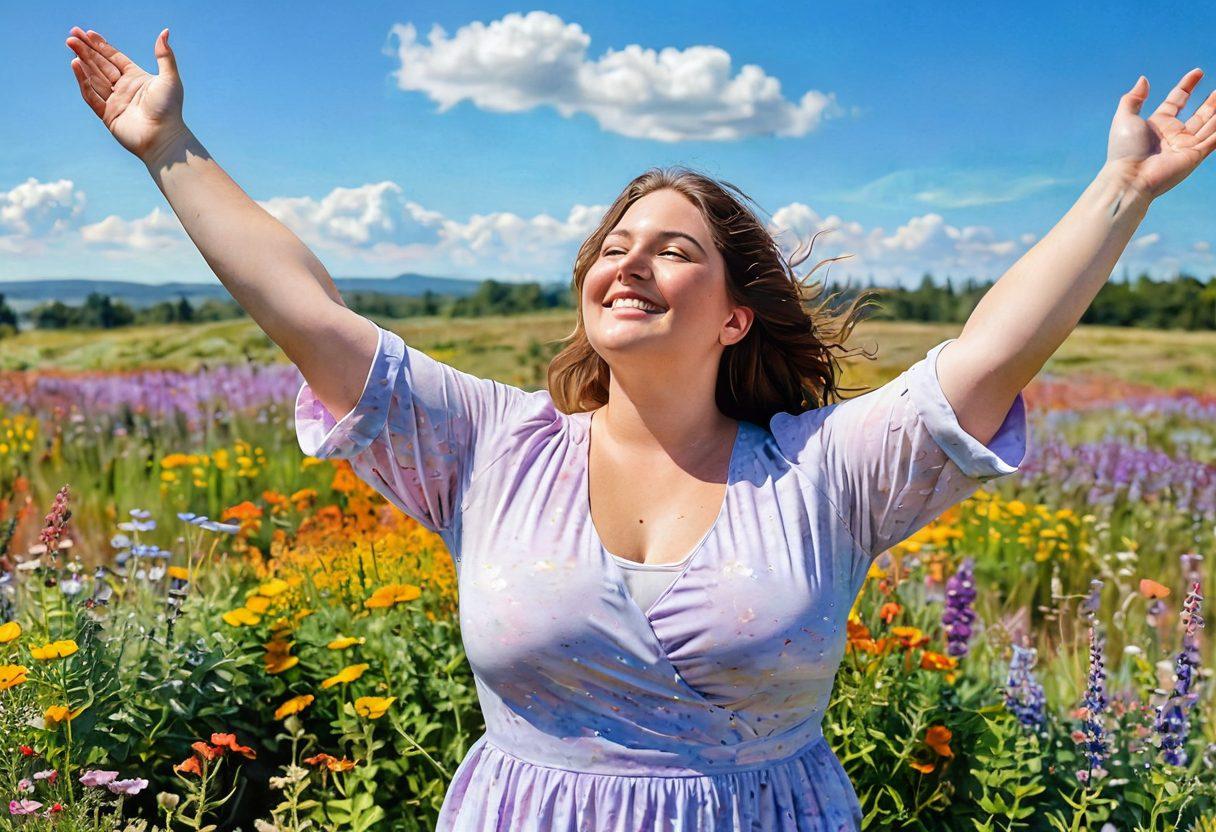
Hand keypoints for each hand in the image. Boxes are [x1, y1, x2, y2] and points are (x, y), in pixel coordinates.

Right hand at [66, 27, 186, 161]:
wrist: (163, 138)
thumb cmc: (170, 109)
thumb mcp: (169, 78)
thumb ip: (164, 55)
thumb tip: (165, 31)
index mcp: (137, 79)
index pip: (115, 58)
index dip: (102, 46)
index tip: (88, 33)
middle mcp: (124, 89)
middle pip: (101, 65)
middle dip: (87, 50)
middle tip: (72, 34)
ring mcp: (115, 102)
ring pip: (94, 77)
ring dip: (83, 61)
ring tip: (71, 45)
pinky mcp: (107, 115)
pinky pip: (91, 95)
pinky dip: (83, 81)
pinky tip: (76, 65)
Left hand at [1107, 68, 1215, 200]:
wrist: (1130, 177)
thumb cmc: (1124, 150)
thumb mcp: (1124, 118)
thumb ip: (1133, 98)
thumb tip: (1143, 79)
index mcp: (1158, 124)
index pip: (1177, 100)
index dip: (1187, 86)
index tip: (1198, 72)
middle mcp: (1174, 134)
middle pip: (1199, 115)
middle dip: (1212, 102)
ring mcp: (1186, 146)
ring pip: (1210, 125)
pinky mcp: (1195, 156)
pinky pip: (1214, 140)